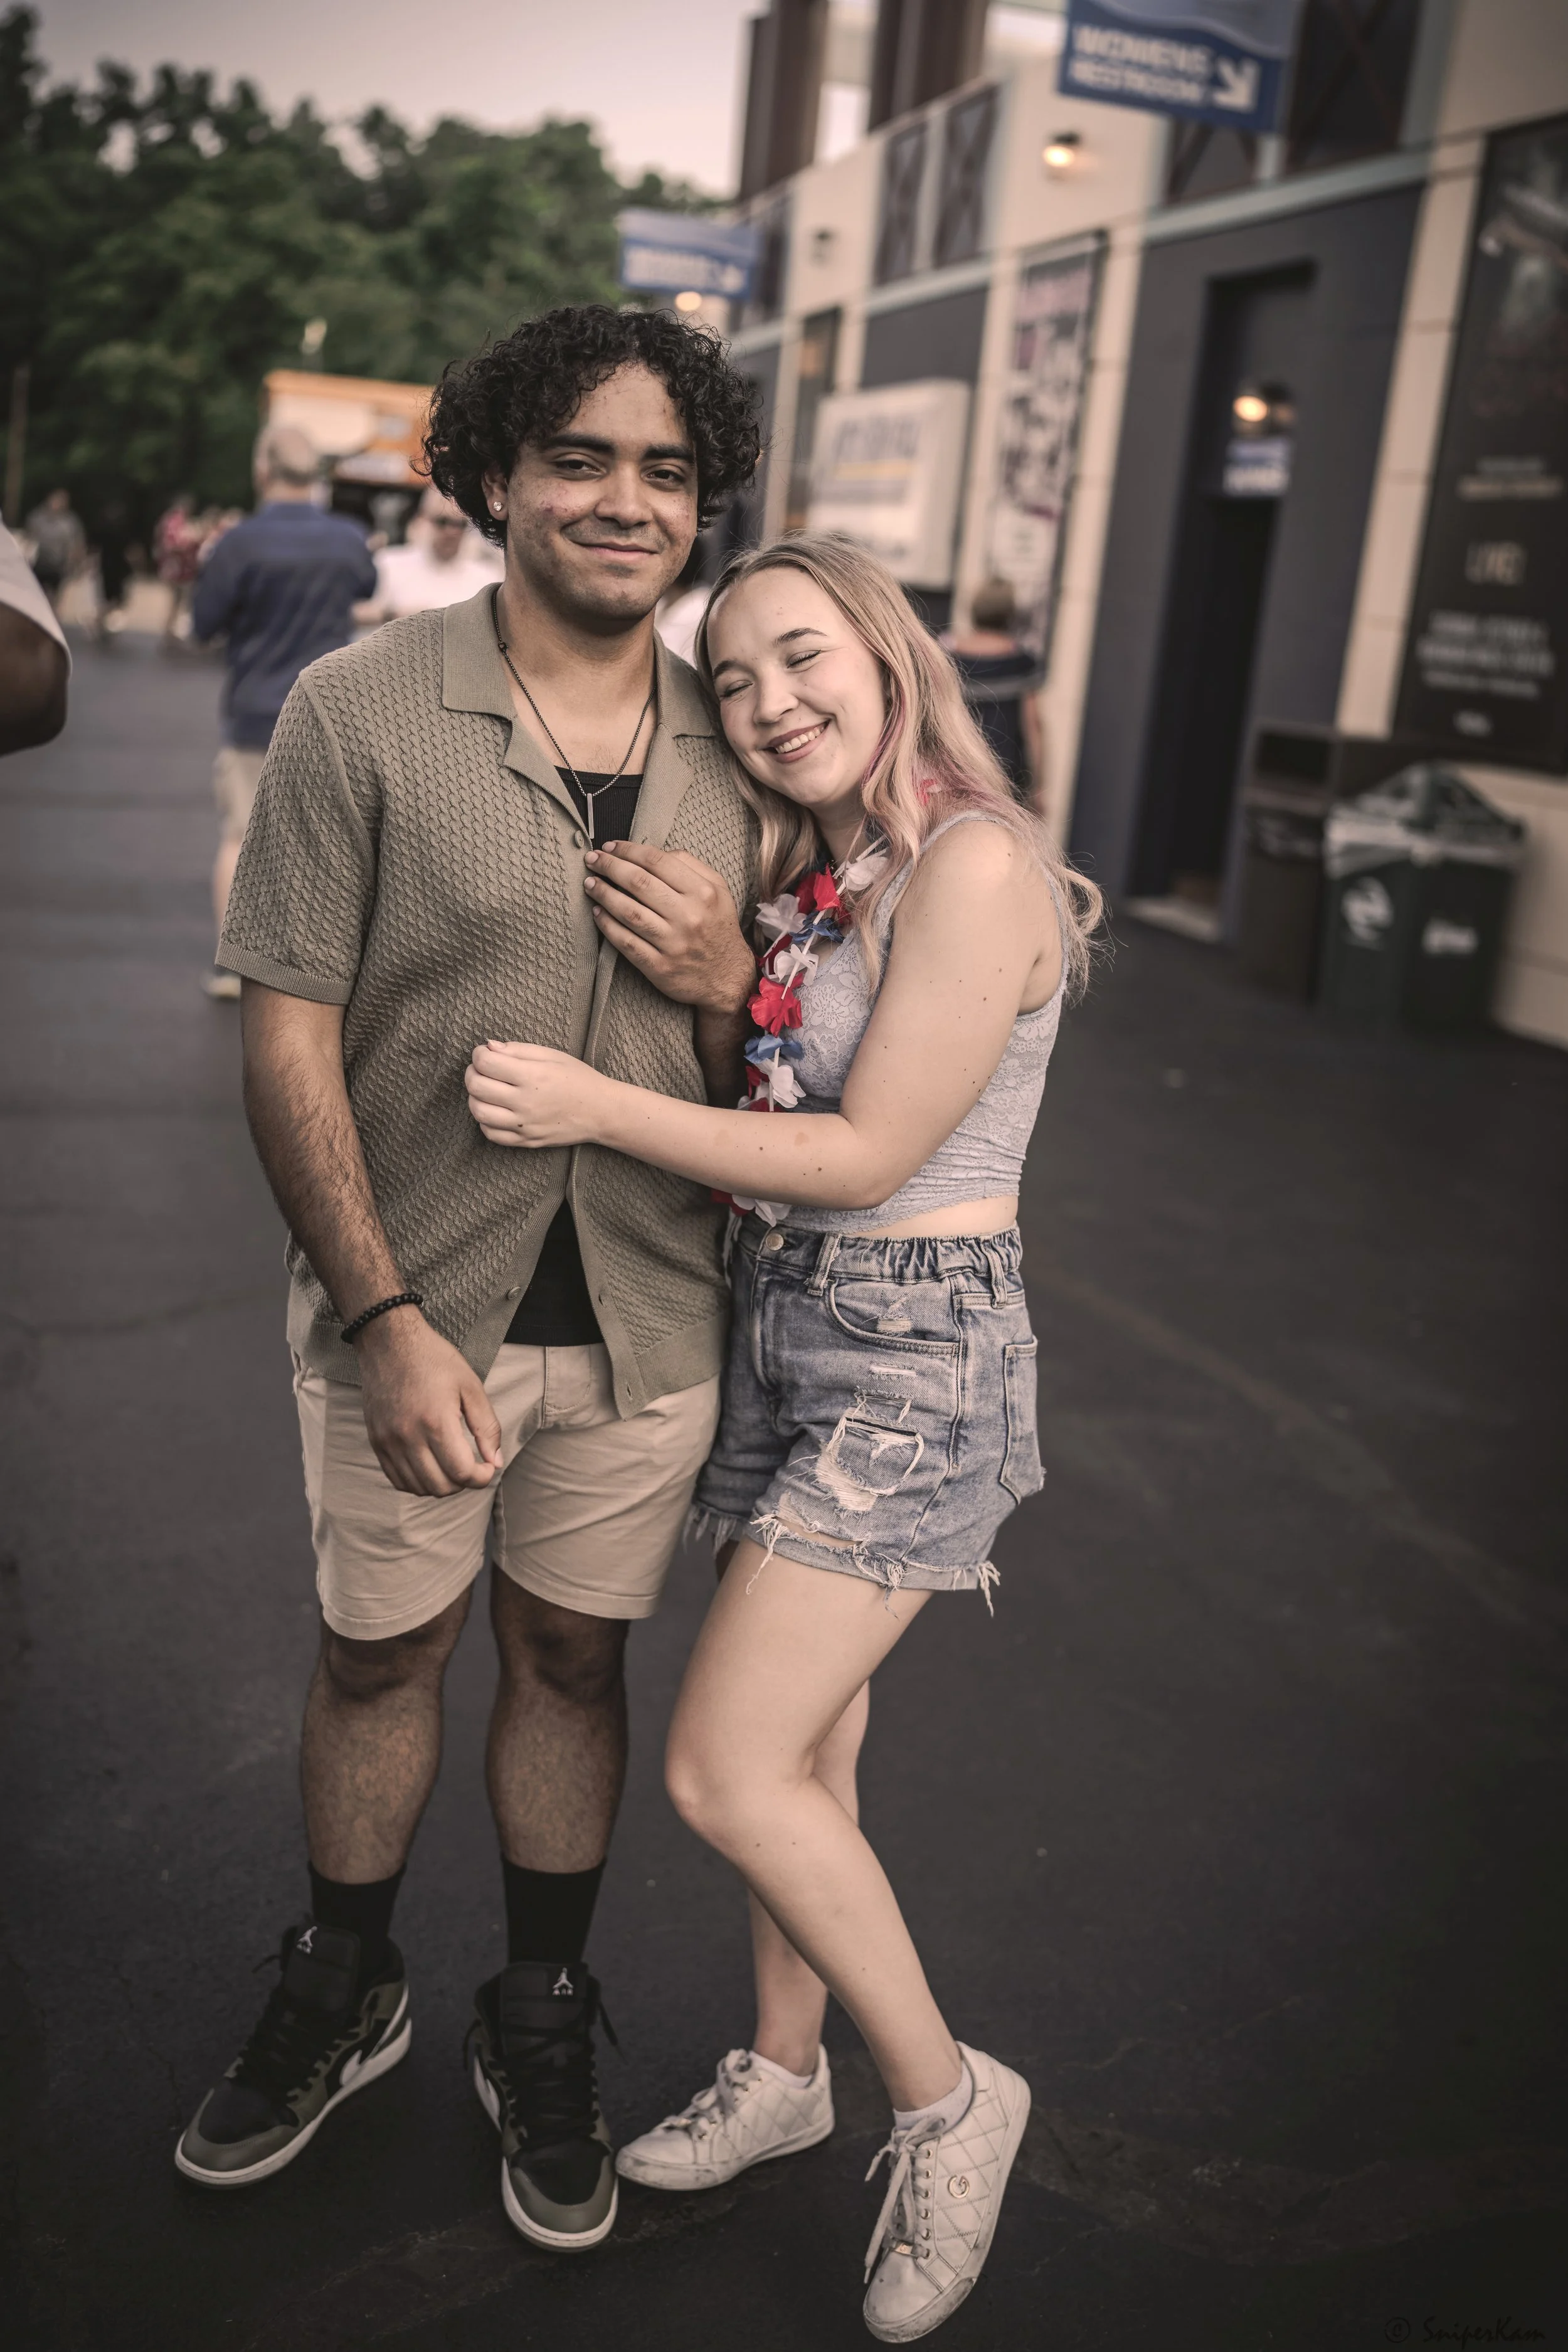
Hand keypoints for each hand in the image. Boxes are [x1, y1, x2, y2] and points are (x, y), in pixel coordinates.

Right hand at [355, 1309, 503, 1495]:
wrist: (389, 1342)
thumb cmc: (433, 1359)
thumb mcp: (470, 1386)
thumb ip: (486, 1427)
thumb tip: (495, 1461)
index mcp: (435, 1421)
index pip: (461, 1472)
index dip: (481, 1477)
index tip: (488, 1467)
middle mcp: (408, 1436)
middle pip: (440, 1486)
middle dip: (464, 1483)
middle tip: (472, 1466)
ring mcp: (388, 1441)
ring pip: (418, 1488)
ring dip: (441, 1485)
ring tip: (452, 1466)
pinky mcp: (376, 1441)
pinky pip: (397, 1479)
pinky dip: (418, 1482)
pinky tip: (430, 1467)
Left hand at [465, 1041, 610, 1147]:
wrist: (600, 1111)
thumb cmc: (578, 1079)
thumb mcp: (552, 1055)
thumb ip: (518, 1050)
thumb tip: (489, 1046)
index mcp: (532, 1076)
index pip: (485, 1063)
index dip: (479, 1054)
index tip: (486, 1053)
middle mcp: (525, 1102)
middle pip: (476, 1086)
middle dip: (472, 1073)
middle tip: (482, 1069)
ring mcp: (524, 1125)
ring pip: (479, 1112)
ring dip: (475, 1097)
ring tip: (486, 1090)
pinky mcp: (525, 1141)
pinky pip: (491, 1134)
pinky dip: (485, 1121)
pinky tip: (494, 1110)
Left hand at [583, 841, 754, 1011]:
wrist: (728, 977)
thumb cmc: (717, 927)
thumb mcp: (718, 890)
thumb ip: (690, 865)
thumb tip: (654, 852)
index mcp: (703, 892)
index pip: (657, 861)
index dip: (628, 850)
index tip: (610, 846)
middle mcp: (689, 916)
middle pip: (639, 882)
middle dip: (609, 866)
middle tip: (592, 859)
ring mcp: (673, 944)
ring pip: (629, 912)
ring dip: (603, 894)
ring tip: (590, 883)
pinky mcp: (660, 967)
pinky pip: (627, 943)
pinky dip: (608, 926)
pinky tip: (597, 913)